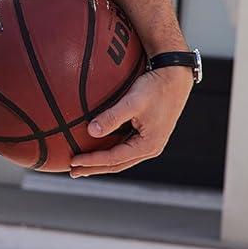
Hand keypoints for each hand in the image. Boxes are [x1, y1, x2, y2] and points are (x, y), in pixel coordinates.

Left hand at [70, 66, 192, 175]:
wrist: (175, 77)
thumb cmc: (155, 87)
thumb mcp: (133, 102)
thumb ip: (112, 117)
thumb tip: (91, 131)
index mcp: (148, 145)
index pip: (114, 159)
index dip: (92, 161)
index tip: (73, 161)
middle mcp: (150, 149)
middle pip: (117, 165)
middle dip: (94, 169)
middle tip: (72, 171)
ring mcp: (149, 143)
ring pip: (121, 159)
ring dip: (101, 163)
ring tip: (81, 166)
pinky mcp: (147, 135)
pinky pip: (125, 149)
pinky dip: (109, 153)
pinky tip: (98, 150)